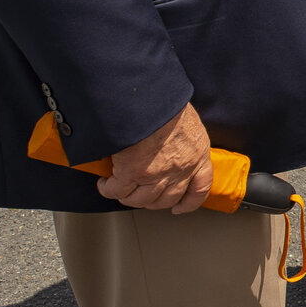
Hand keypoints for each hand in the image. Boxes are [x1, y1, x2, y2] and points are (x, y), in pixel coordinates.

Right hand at [98, 103, 214, 212]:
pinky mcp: (132, 173)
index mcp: (198, 153)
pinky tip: (104, 183)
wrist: (149, 99)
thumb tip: (172, 140)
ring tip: (119, 189)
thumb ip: (183, 137)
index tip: (180, 207)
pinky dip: (108, 189)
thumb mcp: (187, 120)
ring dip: (129, 197)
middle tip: (141, 196)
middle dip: (152, 201)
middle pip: (167, 199)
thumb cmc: (167, 102)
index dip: (190, 202)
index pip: (201, 187)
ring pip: (141, 200)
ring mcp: (156, 174)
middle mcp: (181, 168)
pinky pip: (117, 191)